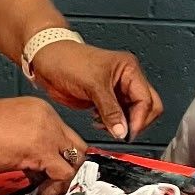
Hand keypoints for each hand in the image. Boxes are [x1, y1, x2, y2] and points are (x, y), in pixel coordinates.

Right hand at [0, 97, 87, 189]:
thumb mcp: (8, 129)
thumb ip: (26, 143)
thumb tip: (33, 165)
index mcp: (41, 112)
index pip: (64, 136)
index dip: (59, 157)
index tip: (45, 171)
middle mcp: (49, 120)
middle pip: (77, 146)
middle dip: (69, 167)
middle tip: (51, 181)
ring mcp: (47, 134)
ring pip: (76, 160)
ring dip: (64, 180)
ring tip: (45, 189)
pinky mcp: (41, 151)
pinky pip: (63, 173)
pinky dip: (56, 186)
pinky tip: (41, 191)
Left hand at [30, 40, 163, 141]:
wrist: (47, 61)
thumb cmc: (67, 60)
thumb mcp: (92, 85)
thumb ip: (110, 110)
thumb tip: (122, 131)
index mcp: (129, 69)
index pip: (146, 99)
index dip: (139, 119)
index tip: (127, 133)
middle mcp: (126, 79)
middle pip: (146, 107)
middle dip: (136, 123)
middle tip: (121, 133)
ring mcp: (116, 90)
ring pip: (132, 114)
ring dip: (122, 125)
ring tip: (106, 126)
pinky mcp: (105, 100)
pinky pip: (118, 117)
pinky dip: (112, 124)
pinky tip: (99, 123)